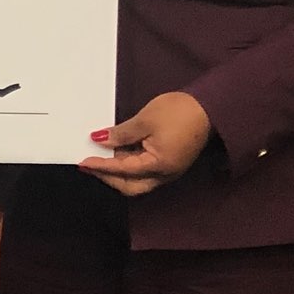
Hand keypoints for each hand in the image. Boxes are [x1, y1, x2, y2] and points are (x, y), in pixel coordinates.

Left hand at [79, 91, 212, 196]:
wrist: (209, 107)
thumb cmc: (179, 112)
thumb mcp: (145, 120)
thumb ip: (121, 134)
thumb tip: (100, 141)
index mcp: (158, 166)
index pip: (123, 170)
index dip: (101, 167)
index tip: (83, 163)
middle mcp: (164, 175)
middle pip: (130, 186)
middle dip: (109, 177)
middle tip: (90, 165)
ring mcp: (168, 170)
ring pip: (137, 181)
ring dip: (119, 170)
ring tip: (102, 155)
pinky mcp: (170, 162)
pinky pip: (145, 171)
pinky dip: (129, 164)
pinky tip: (119, 151)